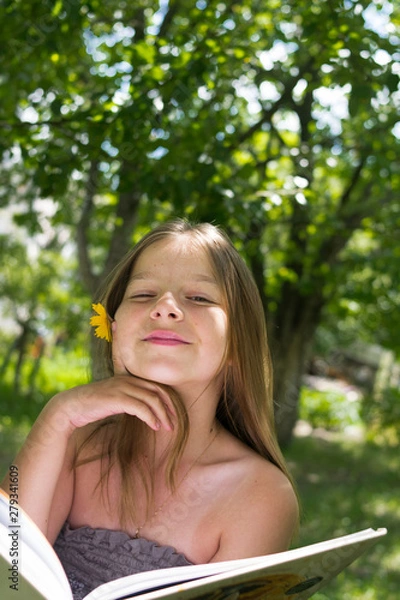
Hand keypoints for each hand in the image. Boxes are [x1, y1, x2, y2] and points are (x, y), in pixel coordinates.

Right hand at [53, 375, 175, 434]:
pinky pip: (140, 407)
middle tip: (173, 424)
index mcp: (129, 379)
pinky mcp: (117, 398)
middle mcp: (127, 380)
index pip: (156, 386)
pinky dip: (150, 417)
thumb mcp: (115, 400)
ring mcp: (122, 388)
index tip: (173, 415)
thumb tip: (143, 411)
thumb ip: (129, 401)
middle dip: (169, 408)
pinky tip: (154, 426)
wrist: (71, 406)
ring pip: (152, 399)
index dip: (168, 400)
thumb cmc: (94, 406)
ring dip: (162, 414)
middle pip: (157, 391)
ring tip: (166, 428)